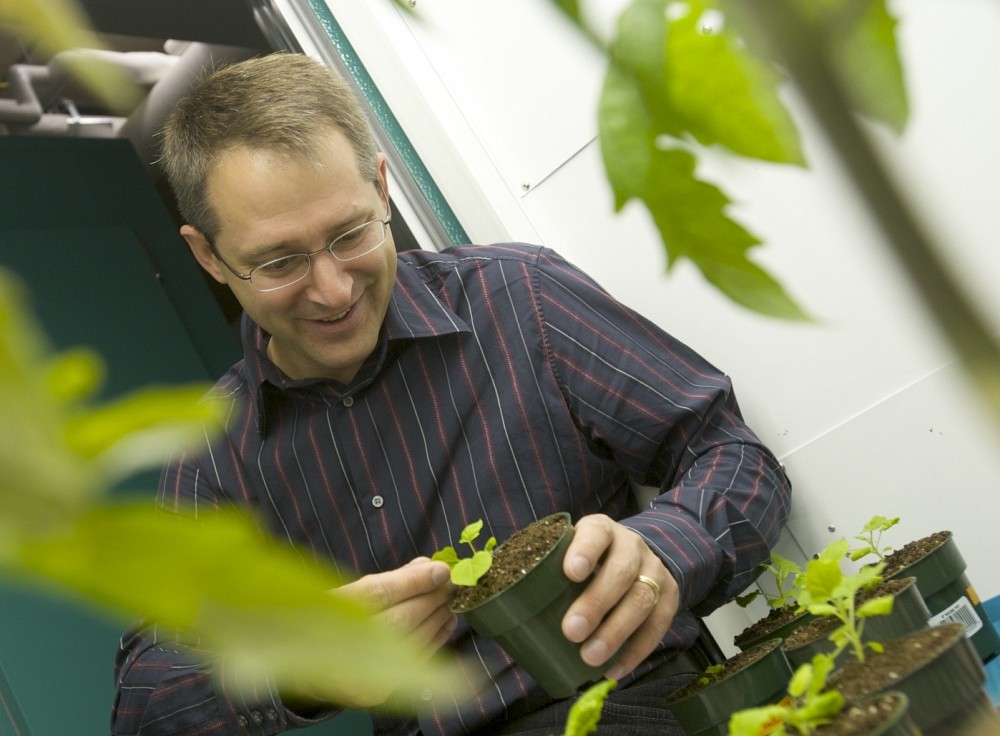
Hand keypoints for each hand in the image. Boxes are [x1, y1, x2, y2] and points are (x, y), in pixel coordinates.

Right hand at [288, 557, 456, 708]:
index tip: (440, 570)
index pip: (378, 594)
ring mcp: (358, 675)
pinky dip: (434, 639)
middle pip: (399, 619)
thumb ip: (389, 581)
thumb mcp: (349, 594)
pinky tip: (445, 623)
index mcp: (327, 611)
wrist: (308, 672)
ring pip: (410, 642)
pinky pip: (412, 662)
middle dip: (430, 599)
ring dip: (436, 618)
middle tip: (450, 585)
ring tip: (449, 602)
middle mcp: (340, 645)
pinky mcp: (375, 693)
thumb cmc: (331, 623)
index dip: (413, 581)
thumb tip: (428, 567)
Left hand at [560, 514, 678, 679]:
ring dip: (615, 632)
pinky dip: (636, 651)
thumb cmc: (589, 561)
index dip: (585, 551)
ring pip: (641, 599)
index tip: (571, 572)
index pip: (596, 534)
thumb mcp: (570, 552)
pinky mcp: (669, 597)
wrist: (637, 557)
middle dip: (596, 603)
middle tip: (572, 631)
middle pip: (621, 571)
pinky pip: (657, 626)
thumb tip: (503, 602)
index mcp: (602, 530)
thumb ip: (547, 568)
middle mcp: (631, 546)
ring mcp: (654, 571)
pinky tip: (614, 669)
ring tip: (590, 657)